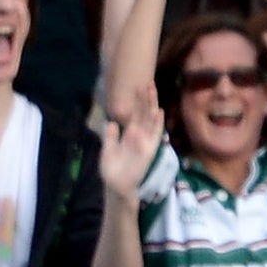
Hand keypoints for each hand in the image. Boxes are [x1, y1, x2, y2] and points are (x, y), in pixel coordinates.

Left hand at [99, 78, 164, 202]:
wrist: (115, 184)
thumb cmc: (112, 170)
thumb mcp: (107, 149)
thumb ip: (110, 136)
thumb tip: (112, 123)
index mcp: (129, 135)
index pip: (135, 115)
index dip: (137, 102)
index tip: (137, 87)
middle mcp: (139, 136)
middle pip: (144, 113)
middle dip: (145, 98)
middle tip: (147, 82)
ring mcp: (145, 142)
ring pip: (150, 120)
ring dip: (152, 105)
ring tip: (152, 90)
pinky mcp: (148, 150)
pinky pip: (155, 135)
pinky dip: (157, 124)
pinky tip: (159, 112)